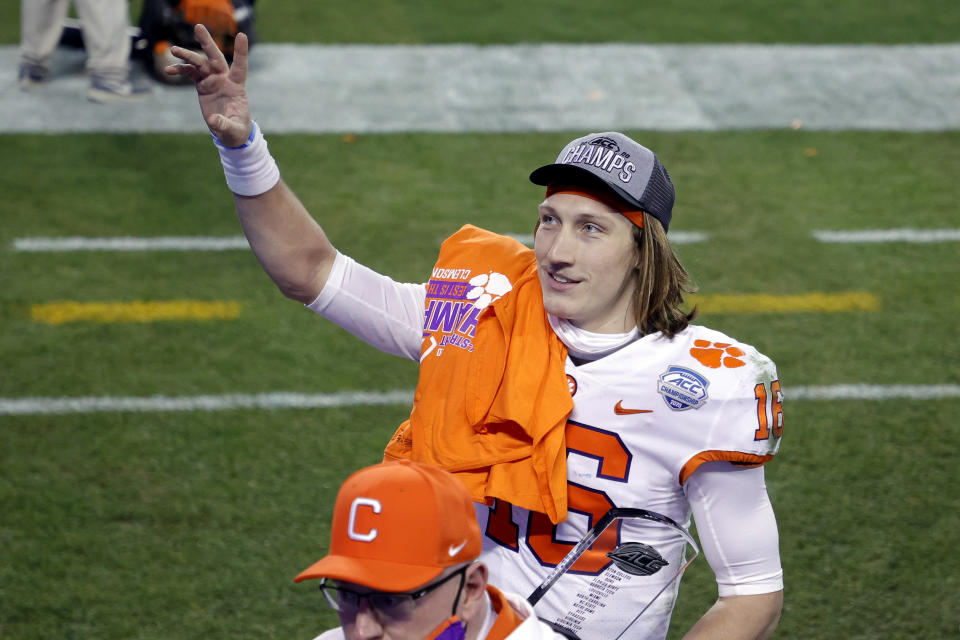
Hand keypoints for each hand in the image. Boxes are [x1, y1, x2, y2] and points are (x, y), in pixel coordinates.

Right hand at [165, 24, 250, 147]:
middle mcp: (224, 79)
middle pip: (215, 57)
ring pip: (199, 63)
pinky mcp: (202, 85)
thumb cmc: (236, 129)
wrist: (229, 131)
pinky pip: (189, 73)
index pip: (240, 67)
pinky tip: (168, 70)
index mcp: (236, 87)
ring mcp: (212, 80)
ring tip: (173, 50)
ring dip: (187, 55)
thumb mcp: (232, 129)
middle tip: (198, 26)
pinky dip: (180, 70)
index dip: (240, 52)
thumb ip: (224, 124)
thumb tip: (213, 120)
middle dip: (207, 42)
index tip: (241, 35)